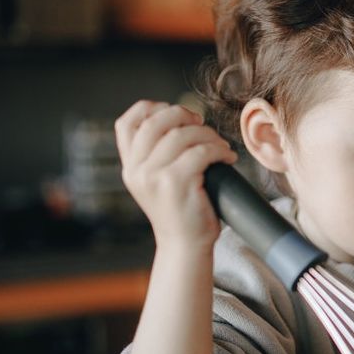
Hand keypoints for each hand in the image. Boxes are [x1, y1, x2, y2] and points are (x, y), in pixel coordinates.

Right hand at [115, 100, 237, 247]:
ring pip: (182, 134)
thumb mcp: (157, 181)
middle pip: (157, 121)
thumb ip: (157, 154)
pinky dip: (220, 150)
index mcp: (130, 166)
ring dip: (209, 135)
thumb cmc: (180, 210)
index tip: (177, 114)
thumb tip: (181, 117)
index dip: (151, 108)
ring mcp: (153, 176)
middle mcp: (136, 169)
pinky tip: (227, 159)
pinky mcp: (176, 183)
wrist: (185, 245)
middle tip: (203, 126)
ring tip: (221, 148)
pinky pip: (201, 151)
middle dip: (185, 116)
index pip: (126, 123)